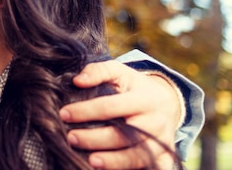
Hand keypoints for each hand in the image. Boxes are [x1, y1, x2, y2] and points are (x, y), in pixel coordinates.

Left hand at [59, 60, 181, 168]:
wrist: (167, 103)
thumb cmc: (134, 87)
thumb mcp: (119, 72)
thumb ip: (98, 71)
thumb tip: (77, 81)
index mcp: (143, 99)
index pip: (110, 106)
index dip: (85, 111)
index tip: (64, 114)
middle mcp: (155, 123)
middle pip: (124, 135)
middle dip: (95, 139)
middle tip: (71, 138)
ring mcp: (161, 143)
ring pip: (137, 157)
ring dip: (113, 161)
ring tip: (90, 161)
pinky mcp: (165, 159)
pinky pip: (153, 169)